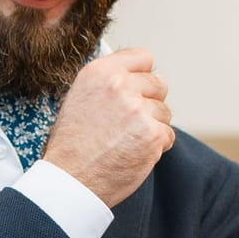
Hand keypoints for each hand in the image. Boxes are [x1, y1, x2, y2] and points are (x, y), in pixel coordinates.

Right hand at [41, 48, 173, 206]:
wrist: (70, 180)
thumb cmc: (71, 145)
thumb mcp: (79, 99)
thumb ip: (108, 83)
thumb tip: (136, 78)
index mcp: (100, 72)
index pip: (142, 57)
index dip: (143, 75)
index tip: (138, 89)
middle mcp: (120, 86)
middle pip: (158, 84)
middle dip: (149, 103)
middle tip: (131, 123)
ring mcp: (138, 110)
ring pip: (164, 112)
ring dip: (152, 126)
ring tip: (127, 141)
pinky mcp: (153, 135)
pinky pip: (168, 135)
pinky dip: (156, 147)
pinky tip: (134, 153)